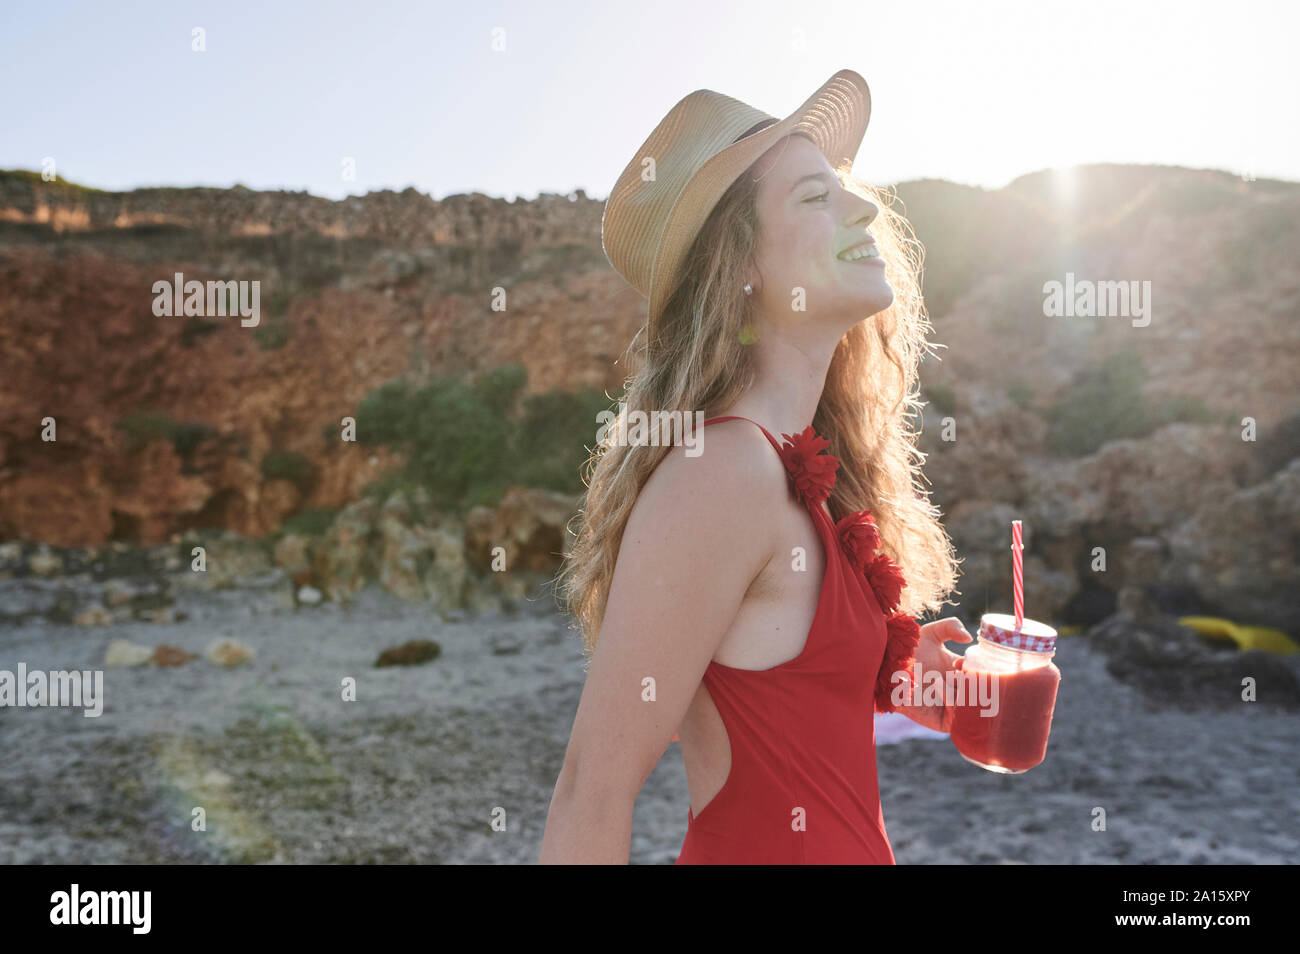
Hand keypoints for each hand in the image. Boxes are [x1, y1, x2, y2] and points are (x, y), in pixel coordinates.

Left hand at [903, 617, 971, 731]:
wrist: (885, 666)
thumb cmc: (907, 649)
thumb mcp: (931, 633)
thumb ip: (951, 627)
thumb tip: (969, 638)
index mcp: (961, 674)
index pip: (982, 678)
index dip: (976, 670)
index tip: (960, 660)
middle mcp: (958, 692)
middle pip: (979, 695)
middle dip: (973, 684)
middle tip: (959, 672)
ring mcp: (950, 709)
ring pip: (969, 708)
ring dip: (964, 693)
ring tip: (950, 678)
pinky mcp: (939, 722)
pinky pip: (956, 720)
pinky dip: (953, 706)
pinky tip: (941, 688)